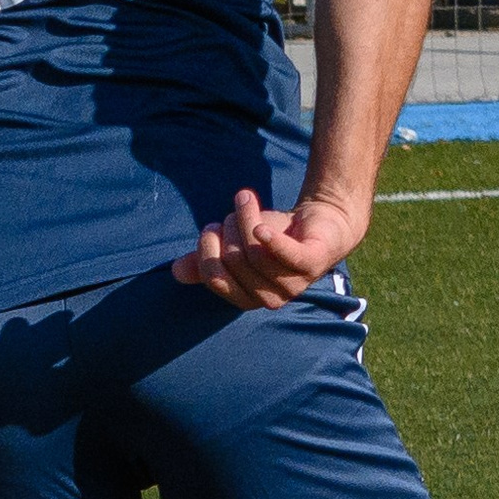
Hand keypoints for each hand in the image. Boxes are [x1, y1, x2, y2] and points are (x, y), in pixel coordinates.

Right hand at [171, 188, 364, 310]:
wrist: (321, 221)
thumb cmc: (275, 235)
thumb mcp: (235, 246)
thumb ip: (208, 259)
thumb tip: (176, 271)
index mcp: (248, 298)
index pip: (215, 278)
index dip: (207, 250)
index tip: (211, 228)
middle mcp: (270, 298)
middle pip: (234, 261)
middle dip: (228, 229)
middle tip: (235, 212)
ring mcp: (294, 283)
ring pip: (255, 252)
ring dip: (246, 218)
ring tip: (247, 200)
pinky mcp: (312, 263)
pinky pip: (286, 255)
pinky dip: (271, 240)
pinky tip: (261, 227)